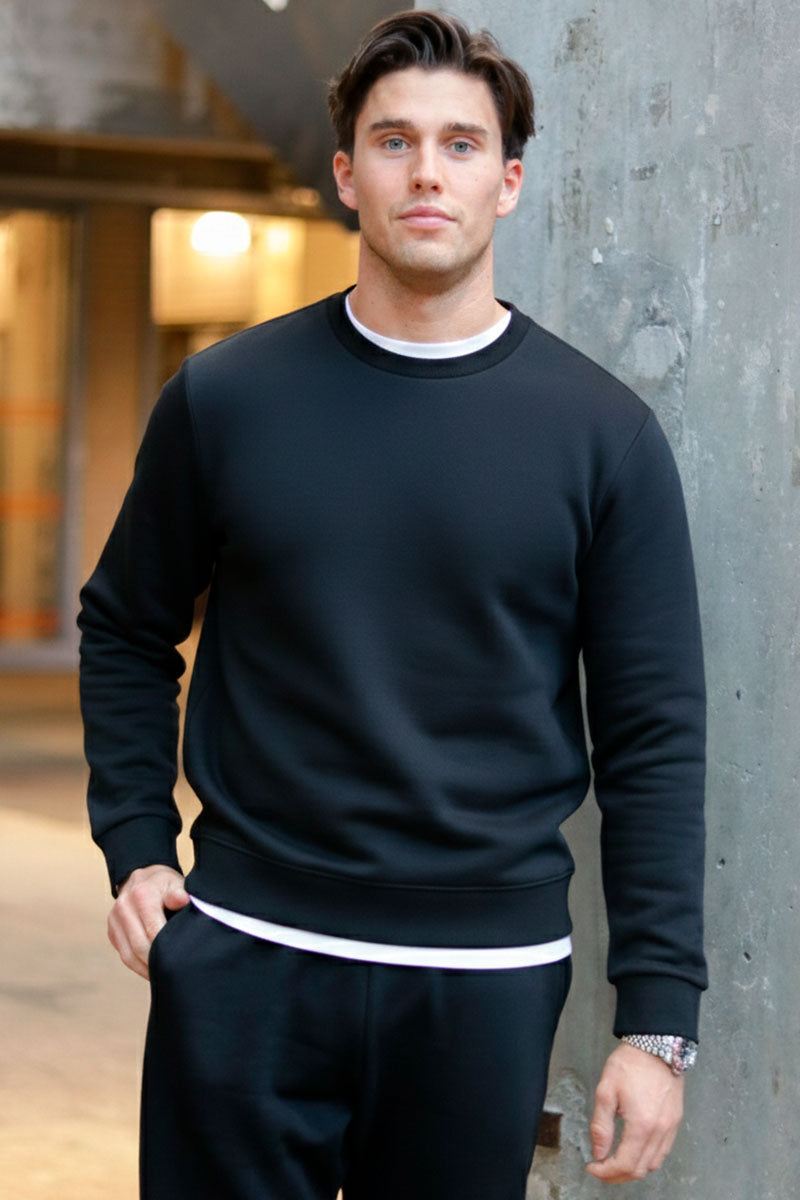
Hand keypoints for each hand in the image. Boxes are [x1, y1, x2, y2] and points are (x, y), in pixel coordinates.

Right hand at [107, 864, 188, 979]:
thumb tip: (183, 900)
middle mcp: (124, 907)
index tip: (181, 961)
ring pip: (129, 955)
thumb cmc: (165, 883)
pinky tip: (152, 970)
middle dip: (157, 963)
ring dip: (146, 969)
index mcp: (142, 895)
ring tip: (164, 976)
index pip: (153, 932)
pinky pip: (124, 955)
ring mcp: (114, 920)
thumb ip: (180, 893)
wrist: (142, 875)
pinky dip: (138, 966)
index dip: (167, 949)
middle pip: (139, 946)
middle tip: (175, 973)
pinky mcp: (112, 930)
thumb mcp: (176, 883)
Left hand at [586, 1042, 684, 1183]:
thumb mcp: (606, 1090)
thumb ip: (601, 1125)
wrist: (656, 1045)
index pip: (624, 1164)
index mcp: (641, 1125)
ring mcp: (670, 1128)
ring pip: (653, 1164)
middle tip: (601, 1168)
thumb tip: (598, 1152)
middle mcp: (659, 1131)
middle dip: (617, 1175)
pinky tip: (635, 1150)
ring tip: (616, 1162)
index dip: (606, 1172)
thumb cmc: (630, 1064)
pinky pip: (663, 1152)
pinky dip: (647, 1158)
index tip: (593, 1167)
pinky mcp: (675, 1121)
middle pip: (639, 1170)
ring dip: (633, 1169)